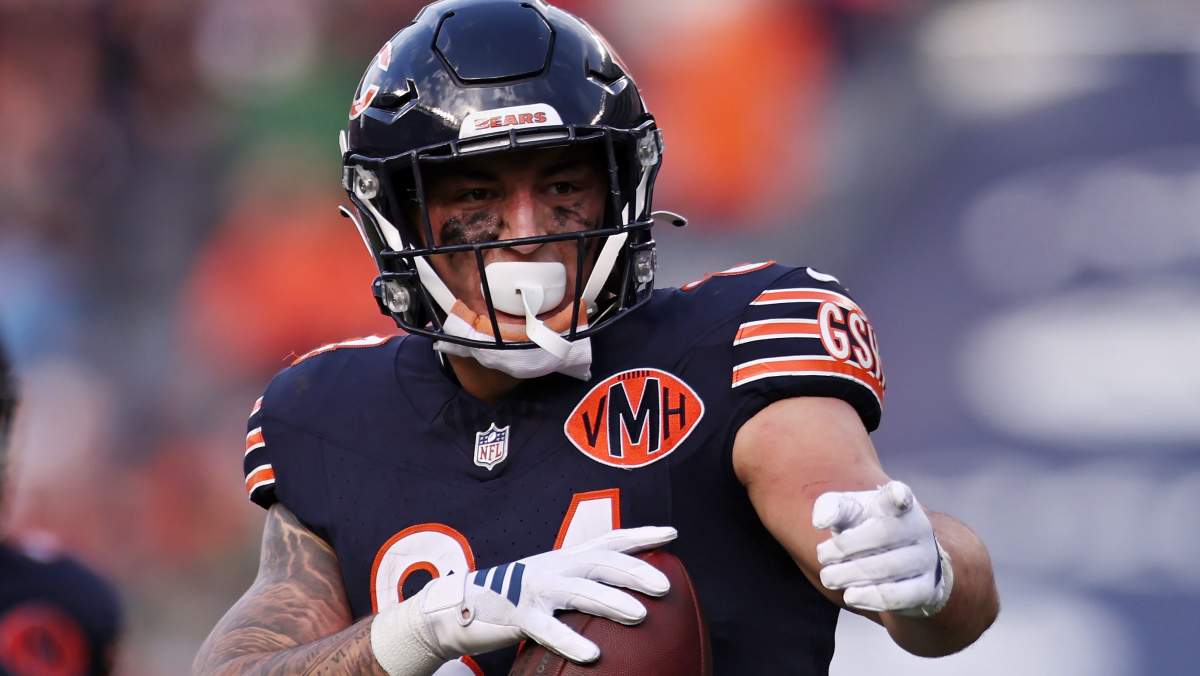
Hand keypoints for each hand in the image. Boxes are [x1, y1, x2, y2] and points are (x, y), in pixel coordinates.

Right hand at [391, 526, 675, 669]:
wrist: (459, 606)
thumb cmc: (515, 599)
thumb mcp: (552, 585)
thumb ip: (583, 587)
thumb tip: (625, 600)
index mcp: (566, 559)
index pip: (608, 540)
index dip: (640, 535)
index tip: (672, 534)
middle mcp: (555, 567)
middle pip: (600, 562)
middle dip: (635, 571)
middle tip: (665, 586)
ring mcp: (536, 590)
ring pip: (579, 592)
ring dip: (612, 602)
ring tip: (641, 615)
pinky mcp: (518, 616)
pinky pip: (548, 629)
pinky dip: (571, 641)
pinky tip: (593, 654)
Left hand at [812, 481, 951, 616]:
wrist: (895, 561)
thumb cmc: (865, 527)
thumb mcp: (847, 511)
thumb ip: (830, 507)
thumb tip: (820, 521)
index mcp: (898, 502)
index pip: (900, 495)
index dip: (899, 495)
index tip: (898, 495)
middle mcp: (918, 527)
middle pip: (883, 534)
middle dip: (845, 548)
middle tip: (822, 555)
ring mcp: (926, 558)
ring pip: (888, 568)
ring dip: (850, 574)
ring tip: (829, 578)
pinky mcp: (926, 588)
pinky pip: (899, 595)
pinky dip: (870, 598)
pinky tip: (850, 596)